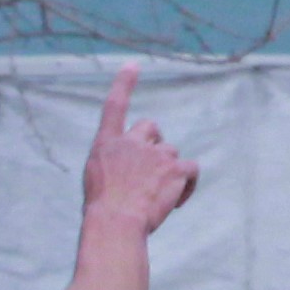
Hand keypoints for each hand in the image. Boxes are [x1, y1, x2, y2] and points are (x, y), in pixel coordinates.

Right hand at [82, 63, 198, 237]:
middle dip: (153, 145)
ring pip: (171, 153)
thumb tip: (138, 168)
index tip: (132, 65)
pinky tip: (176, 202)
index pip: (114, 108)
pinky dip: (187, 185)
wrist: (115, 224)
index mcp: (107, 146)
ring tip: (155, 198)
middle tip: (147, 173)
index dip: (123, 85)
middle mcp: (132, 143)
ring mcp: (156, 154)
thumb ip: (118, 165)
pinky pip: (191, 170)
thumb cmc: (103, 211)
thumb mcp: (99, 182)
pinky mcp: (176, 168)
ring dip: (167, 171)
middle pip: (151, 130)